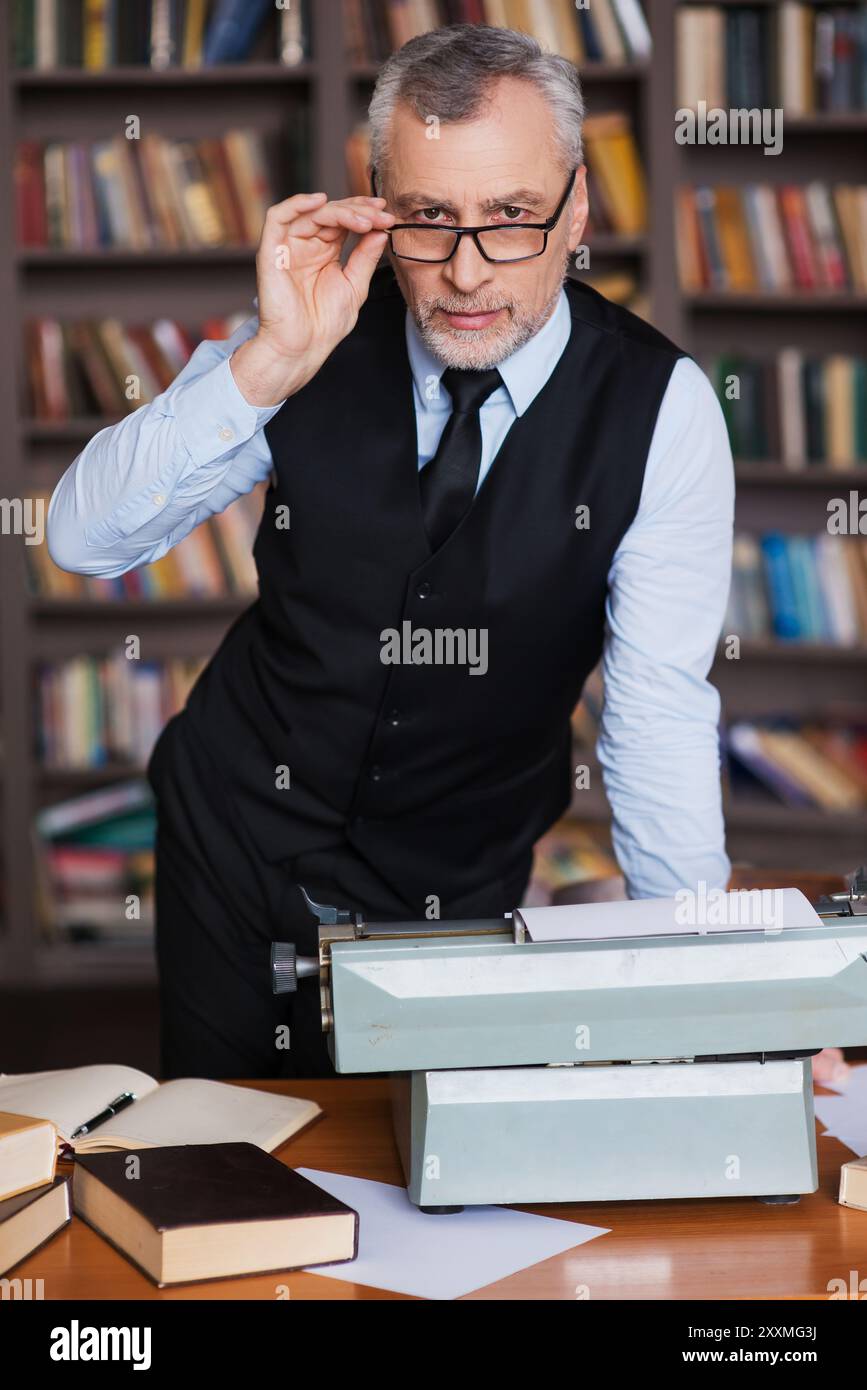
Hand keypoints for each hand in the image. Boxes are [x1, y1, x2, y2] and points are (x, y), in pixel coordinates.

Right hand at [230, 192, 394, 406]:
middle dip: (358, 210)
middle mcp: (306, 245)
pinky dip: (296, 203)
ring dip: (339, 210)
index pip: (344, 221)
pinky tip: (320, 201)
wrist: (303, 347)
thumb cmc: (325, 324)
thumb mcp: (355, 286)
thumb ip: (366, 257)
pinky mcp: (272, 251)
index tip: (388, 216)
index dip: (365, 214)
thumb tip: (380, 231)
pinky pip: (277, 217)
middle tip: (381, 215)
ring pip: (311, 212)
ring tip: (364, 219)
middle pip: (330, 212)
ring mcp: (288, 246)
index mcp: (325, 251)